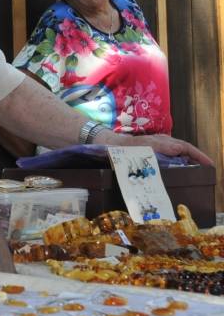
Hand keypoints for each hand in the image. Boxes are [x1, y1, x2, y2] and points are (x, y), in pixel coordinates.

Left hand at [99, 131, 213, 165]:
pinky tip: (178, 171)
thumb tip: (178, 149)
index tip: (210, 164)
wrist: (106, 144)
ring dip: (188, 161)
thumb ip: (156, 148)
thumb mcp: (139, 148)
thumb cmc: (121, 147)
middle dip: (197, 159)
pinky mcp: (151, 151)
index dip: (198, 155)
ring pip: (177, 153)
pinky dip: (176, 163)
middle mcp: (160, 142)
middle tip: (207, 171)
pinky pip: (168, 156)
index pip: (185, 147)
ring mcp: (156, 146)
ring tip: (197, 173)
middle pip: (184, 150)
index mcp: (161, 141)